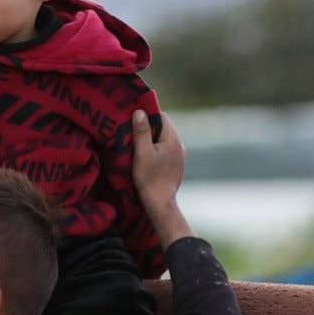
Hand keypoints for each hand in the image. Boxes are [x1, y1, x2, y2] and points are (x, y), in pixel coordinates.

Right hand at [131, 110, 192, 247]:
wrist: (160, 203)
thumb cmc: (149, 178)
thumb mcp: (142, 153)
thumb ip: (141, 131)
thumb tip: (139, 111)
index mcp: (173, 140)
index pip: (162, 117)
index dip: (148, 117)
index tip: (134, 122)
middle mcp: (181, 146)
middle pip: (163, 130)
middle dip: (149, 130)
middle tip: (132, 136)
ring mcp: (181, 158)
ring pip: (164, 142)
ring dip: (152, 143)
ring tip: (138, 150)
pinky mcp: (177, 167)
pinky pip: (166, 153)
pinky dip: (157, 153)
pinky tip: (147, 162)